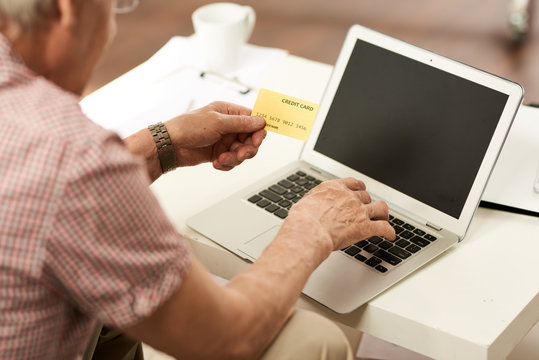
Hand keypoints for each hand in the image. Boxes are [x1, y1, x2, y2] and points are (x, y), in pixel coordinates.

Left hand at [165, 101, 266, 169]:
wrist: (170, 145)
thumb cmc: (188, 127)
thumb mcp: (217, 122)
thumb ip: (241, 123)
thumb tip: (260, 121)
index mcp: (228, 112)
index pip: (252, 120)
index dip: (258, 130)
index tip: (257, 140)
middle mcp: (228, 126)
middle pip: (250, 139)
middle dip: (247, 149)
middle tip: (241, 155)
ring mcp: (224, 140)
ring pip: (242, 152)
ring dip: (235, 158)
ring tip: (223, 159)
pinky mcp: (219, 153)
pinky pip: (232, 161)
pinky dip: (227, 164)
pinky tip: (217, 163)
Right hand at [280, 178, 394, 253]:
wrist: (307, 232)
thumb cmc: (301, 221)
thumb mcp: (304, 204)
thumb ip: (313, 203)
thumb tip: (309, 207)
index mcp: (333, 189)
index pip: (352, 183)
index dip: (358, 188)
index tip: (360, 191)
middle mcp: (348, 197)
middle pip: (366, 196)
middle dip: (367, 204)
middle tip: (367, 211)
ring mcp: (358, 211)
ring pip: (380, 207)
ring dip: (383, 214)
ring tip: (384, 219)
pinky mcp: (364, 227)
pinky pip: (384, 227)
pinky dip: (390, 232)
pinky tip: (391, 236)